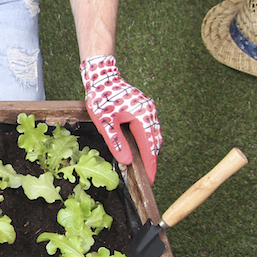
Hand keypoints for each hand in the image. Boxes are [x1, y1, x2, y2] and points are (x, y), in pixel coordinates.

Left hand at [80, 55, 161, 183]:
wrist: (102, 77)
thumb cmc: (102, 98)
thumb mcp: (105, 124)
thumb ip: (116, 143)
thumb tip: (126, 162)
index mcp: (143, 117)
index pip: (149, 147)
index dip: (150, 165)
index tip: (150, 180)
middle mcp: (150, 113)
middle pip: (155, 142)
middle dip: (152, 160)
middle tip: (147, 177)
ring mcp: (149, 110)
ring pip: (154, 135)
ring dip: (150, 151)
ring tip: (145, 167)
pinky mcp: (145, 108)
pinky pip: (150, 128)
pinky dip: (147, 141)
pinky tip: (141, 149)